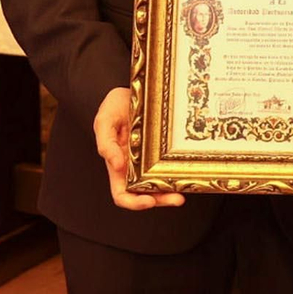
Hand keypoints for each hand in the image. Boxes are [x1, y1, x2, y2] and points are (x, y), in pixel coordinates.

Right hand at [94, 87, 183, 210]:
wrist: (134, 91)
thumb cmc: (114, 106)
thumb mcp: (104, 120)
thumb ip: (105, 143)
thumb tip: (116, 165)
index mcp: (117, 165)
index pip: (122, 194)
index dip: (133, 202)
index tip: (148, 201)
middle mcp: (134, 167)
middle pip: (146, 194)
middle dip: (161, 200)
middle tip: (177, 199)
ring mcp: (150, 160)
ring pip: (161, 184)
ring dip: (172, 191)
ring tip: (184, 191)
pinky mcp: (164, 151)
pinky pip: (170, 167)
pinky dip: (178, 174)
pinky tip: (187, 174)